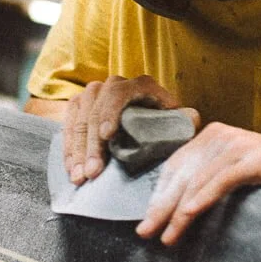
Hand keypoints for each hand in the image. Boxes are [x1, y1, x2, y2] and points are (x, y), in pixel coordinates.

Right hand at [63, 75, 198, 184]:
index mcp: (140, 85)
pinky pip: (68, 127)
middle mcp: (113, 84)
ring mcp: (93, 94)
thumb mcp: (175, 120)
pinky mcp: (78, 106)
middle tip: (93, 172)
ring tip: (79, 177)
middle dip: (93, 146)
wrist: (143, 115)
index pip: (119, 95)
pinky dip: (69, 151)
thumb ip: (182, 120)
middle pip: (96, 113)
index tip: (107, 136)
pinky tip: (71, 170)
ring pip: (79, 121)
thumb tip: (192, 118)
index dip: (111, 113)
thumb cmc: (162, 122)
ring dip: (78, 151)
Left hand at [136, 123, 260, 245]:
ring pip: (198, 180)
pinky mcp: (257, 159)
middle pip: (183, 174)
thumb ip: (210, 176)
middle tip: (145, 232)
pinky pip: (222, 180)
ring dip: (178, 211)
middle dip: (161, 206)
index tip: (147, 218)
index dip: (158, 194)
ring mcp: (241, 145)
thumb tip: (175, 205)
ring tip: (165, 236)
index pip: (175, 165)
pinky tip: (188, 214)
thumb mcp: (237, 172)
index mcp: (214, 135)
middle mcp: (223, 135)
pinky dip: (203, 198)